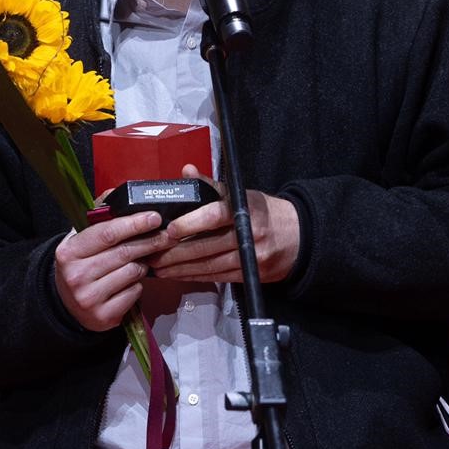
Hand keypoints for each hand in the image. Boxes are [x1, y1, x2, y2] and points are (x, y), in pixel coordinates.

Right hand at [54, 210, 174, 331]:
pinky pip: (134, 293)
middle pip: (124, 253)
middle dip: (150, 241)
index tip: (154, 217)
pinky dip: (137, 285)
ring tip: (139, 262)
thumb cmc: (80, 265)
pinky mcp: (104, 316)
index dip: (134, 224)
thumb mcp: (81, 240)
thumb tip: (117, 193)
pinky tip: (130, 283)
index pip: (107, 234)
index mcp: (68, 252)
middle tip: (168, 235)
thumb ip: (99, 217)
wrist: (67, 305)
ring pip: (132, 272)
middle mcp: (76, 275)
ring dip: (142, 265)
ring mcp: (89, 298)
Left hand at [144, 165, 299, 283]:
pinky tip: (177, 275)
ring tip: (157, 267)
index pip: (215, 215)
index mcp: (243, 209)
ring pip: (208, 265)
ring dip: (180, 269)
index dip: (191, 223)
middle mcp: (247, 234)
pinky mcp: (249, 274)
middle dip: (175, 253)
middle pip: (206, 246)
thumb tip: (186, 171)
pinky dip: (194, 277)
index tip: (170, 229)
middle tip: (150, 253)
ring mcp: (249, 257)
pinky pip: (216, 277)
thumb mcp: (240, 193)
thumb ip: (211, 185)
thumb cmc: (261, 212)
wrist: (297, 237)